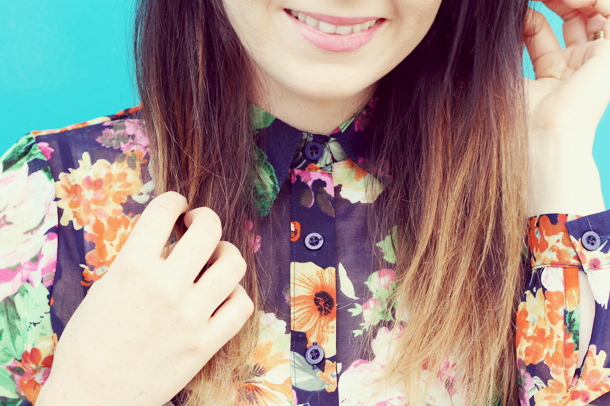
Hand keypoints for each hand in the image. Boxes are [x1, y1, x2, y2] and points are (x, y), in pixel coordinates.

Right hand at [37, 192, 253, 405]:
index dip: (174, 200)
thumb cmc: (88, 344)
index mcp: (132, 267)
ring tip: (217, 257)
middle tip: (199, 223)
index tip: (178, 204)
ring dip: (226, 253)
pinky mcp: (206, 343)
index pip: (164, 211)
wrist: (92, 397)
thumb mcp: (104, 289)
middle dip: (206, 218)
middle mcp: (166, 286)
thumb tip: (168, 241)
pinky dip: (235, 294)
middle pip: (208, 230)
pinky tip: (223, 294)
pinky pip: (241, 306)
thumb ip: (138, 261)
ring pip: (233, 264)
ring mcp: (191, 315)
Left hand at [525, 0, 609, 215]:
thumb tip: (501, 20)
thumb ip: (509, 46)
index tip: (513, 12)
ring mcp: (594, 61)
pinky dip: (593, 1)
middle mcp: (575, 67)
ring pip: (593, 12)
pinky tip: (570, 1)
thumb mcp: (506, 75)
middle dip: (556, 1)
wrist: (543, 136)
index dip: (530, 15)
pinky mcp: (609, 56)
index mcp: (551, 75)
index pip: (542, 32)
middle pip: (571, 18)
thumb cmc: (519, 118)